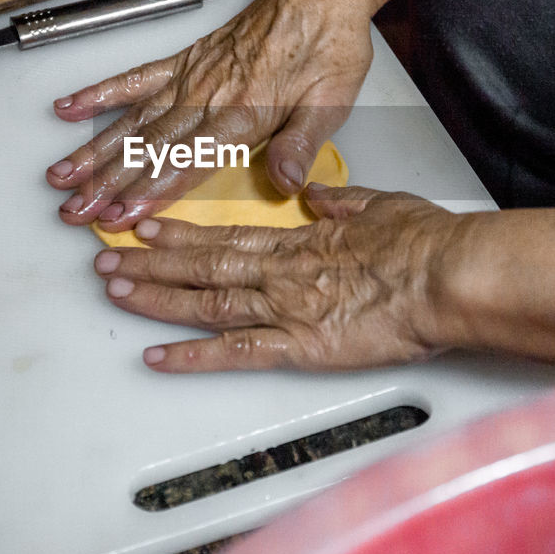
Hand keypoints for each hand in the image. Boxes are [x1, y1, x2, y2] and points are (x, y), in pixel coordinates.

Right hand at [46, 0, 380, 230]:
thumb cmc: (329, 45)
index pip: (186, 164)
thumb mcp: (331, 102)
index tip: (119, 218)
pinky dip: (101, 93)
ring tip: (61, 176)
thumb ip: (300, 145)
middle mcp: (209, 96)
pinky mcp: (187, 59)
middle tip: (74, 211)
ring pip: (134, 120)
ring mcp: (192, 76)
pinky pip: (136, 78)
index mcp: (243, 114)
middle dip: (108, 184)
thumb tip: (285, 183)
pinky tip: (71, 108)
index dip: (149, 194)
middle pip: (148, 148)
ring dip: (95, 150)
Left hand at [91, 184, 464, 371]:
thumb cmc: (425, 243)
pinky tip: (157, 358)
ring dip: (156, 298)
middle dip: (150, 263)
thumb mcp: (379, 206)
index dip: (181, 232)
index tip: (148, 226)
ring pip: (206, 303)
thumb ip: (341, 202)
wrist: (447, 276)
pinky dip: (191, 356)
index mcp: (300, 240)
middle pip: (203, 266)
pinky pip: (234, 353)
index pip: (226, 234)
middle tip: (107, 259)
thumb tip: (315, 195)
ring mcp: (286, 308)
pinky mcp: (300, 346)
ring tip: (115, 292)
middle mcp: (281, 272)